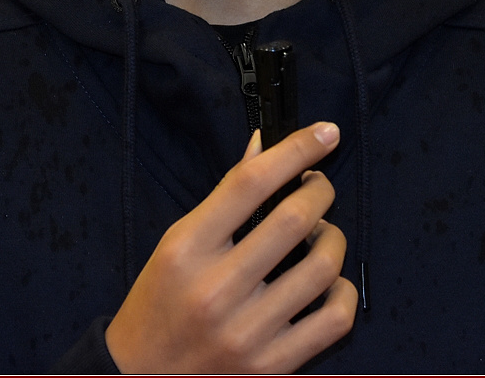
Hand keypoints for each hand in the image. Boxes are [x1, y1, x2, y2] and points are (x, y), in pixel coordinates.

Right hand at [104, 122, 356, 373]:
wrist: (142, 377)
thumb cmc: (160, 303)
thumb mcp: (177, 243)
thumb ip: (224, 198)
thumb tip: (264, 146)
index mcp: (186, 250)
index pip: (249, 183)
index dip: (295, 149)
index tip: (324, 132)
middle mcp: (215, 290)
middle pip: (293, 219)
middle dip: (320, 191)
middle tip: (318, 187)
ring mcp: (246, 332)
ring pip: (322, 267)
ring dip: (333, 240)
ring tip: (322, 236)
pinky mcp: (271, 366)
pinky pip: (333, 319)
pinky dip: (342, 292)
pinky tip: (328, 283)